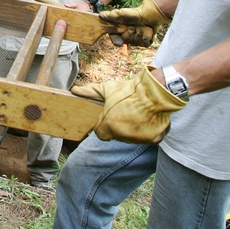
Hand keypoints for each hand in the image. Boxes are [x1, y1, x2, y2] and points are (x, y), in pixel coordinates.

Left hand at [71, 68, 185, 143]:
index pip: (100, 134)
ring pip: (131, 138)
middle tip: (126, 113)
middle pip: (116, 136)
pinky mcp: (153, 139)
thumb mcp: (108, 89)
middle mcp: (123, 134)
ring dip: (132, 130)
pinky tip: (147, 119)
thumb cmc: (129, 90)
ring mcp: (138, 138)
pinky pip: (146, 139)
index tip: (111, 117)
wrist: (155, 91)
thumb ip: (90, 92)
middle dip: (118, 127)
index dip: (104, 125)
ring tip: (137, 114)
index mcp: (109, 124)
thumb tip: (74, 90)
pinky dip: (147, 132)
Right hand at [98, 0, 169, 46]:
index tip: (120, 42)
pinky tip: (146, 34)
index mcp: (121, 31)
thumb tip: (100, 15)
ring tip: (141, 28)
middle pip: (126, 42)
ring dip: (138, 35)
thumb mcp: (122, 14)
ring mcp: (137, 39)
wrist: (150, 14)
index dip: (117, 41)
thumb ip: (111, 15)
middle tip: (133, 27)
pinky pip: (144, 45)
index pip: (115, 40)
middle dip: (130, 34)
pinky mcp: (145, 41)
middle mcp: (128, 36)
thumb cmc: (135, 13)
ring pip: (135, 43)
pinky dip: (145, 39)